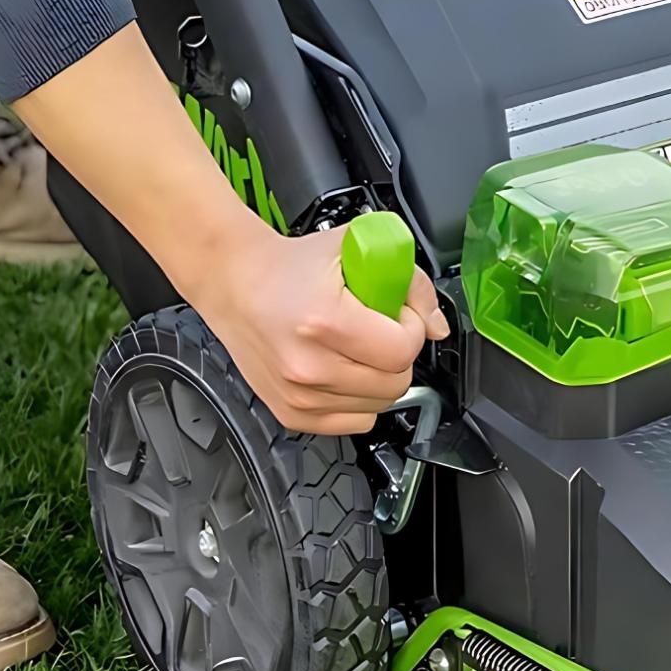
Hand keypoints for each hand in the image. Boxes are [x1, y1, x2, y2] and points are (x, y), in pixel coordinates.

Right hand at [190, 226, 449, 434]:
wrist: (233, 282)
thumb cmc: (289, 265)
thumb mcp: (354, 248)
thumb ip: (409, 281)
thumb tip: (437, 327)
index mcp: (326, 321)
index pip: (402, 349)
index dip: (410, 328)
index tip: (396, 313)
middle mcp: (309, 366)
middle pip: (395, 383)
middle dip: (397, 353)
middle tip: (377, 328)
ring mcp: (299, 396)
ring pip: (379, 405)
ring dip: (379, 378)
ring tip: (356, 347)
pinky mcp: (291, 414)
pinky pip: (354, 422)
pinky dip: (358, 399)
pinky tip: (342, 370)